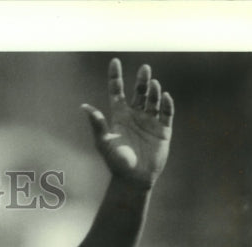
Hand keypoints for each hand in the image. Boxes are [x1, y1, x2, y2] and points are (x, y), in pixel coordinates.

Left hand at [82, 58, 172, 189]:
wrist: (132, 179)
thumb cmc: (115, 161)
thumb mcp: (104, 142)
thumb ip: (97, 124)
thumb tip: (84, 107)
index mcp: (119, 115)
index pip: (117, 91)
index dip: (115, 77)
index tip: (114, 61)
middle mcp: (135, 115)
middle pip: (139, 92)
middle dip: (142, 80)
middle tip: (144, 68)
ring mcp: (150, 121)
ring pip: (153, 100)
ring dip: (154, 91)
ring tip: (153, 84)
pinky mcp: (163, 130)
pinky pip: (167, 113)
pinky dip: (167, 104)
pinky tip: (165, 97)